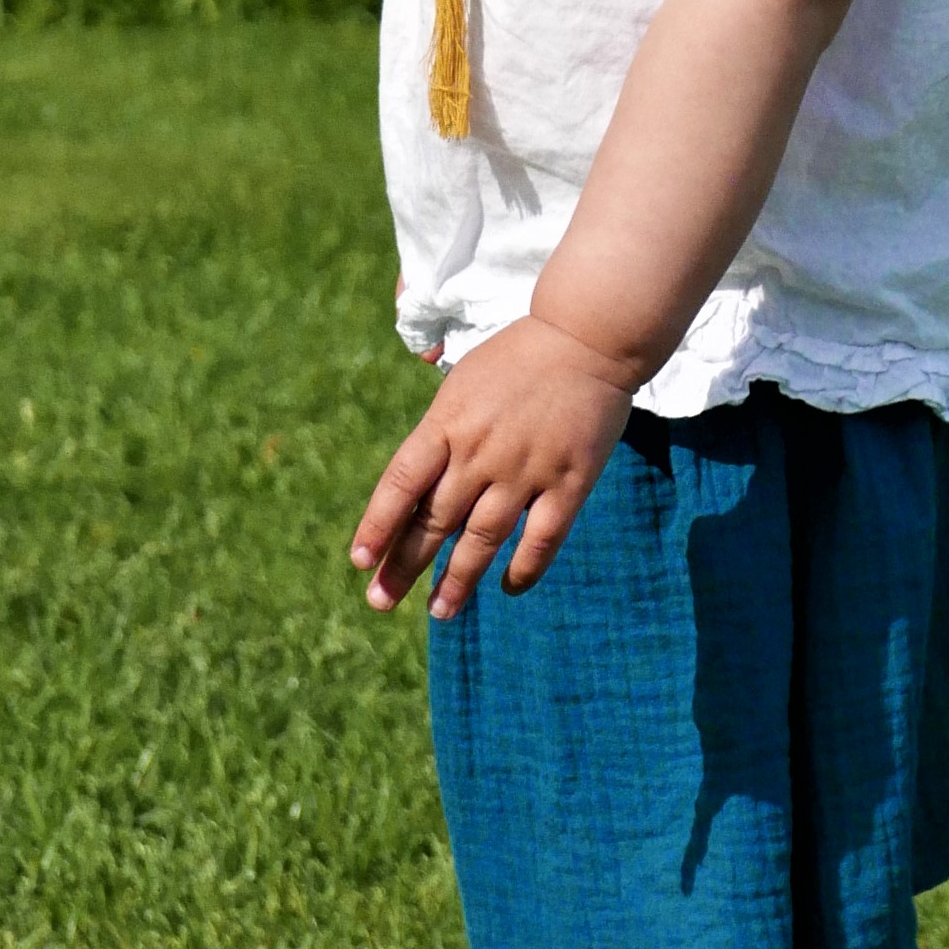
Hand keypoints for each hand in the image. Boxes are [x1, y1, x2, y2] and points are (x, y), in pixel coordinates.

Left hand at [349, 316, 640, 619]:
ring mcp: (526, 469)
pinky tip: (507, 587)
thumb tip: (410, 486)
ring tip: (440, 611)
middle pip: (435, 520)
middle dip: (404, 566)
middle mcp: (481, 451)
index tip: (360, 560)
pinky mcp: (569, 481)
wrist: (588, 336)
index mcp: (448, 422)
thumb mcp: (463, 382)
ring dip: (458, 580)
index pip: (401, 483)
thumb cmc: (519, 359)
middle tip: (380, 601)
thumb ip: (439, 433)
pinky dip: (523, 569)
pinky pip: (541, 539)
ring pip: (483, 540)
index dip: (378, 525)